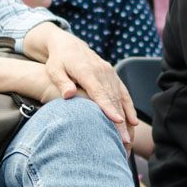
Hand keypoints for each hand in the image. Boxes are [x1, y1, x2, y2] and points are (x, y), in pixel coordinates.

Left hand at [38, 30, 138, 149]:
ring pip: (119, 98)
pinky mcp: (112, 76)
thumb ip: (62, 82)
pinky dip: (128, 107)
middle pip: (112, 99)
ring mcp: (109, 73)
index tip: (116, 121)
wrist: (69, 45)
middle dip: (119, 121)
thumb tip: (68, 95)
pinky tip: (132, 123)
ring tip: (127, 139)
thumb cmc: (58, 61)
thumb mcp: (54, 69)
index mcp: (87, 70)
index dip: (108, 107)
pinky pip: (123, 93)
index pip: (99, 92)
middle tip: (124, 142)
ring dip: (125, 119)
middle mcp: (102, 71)